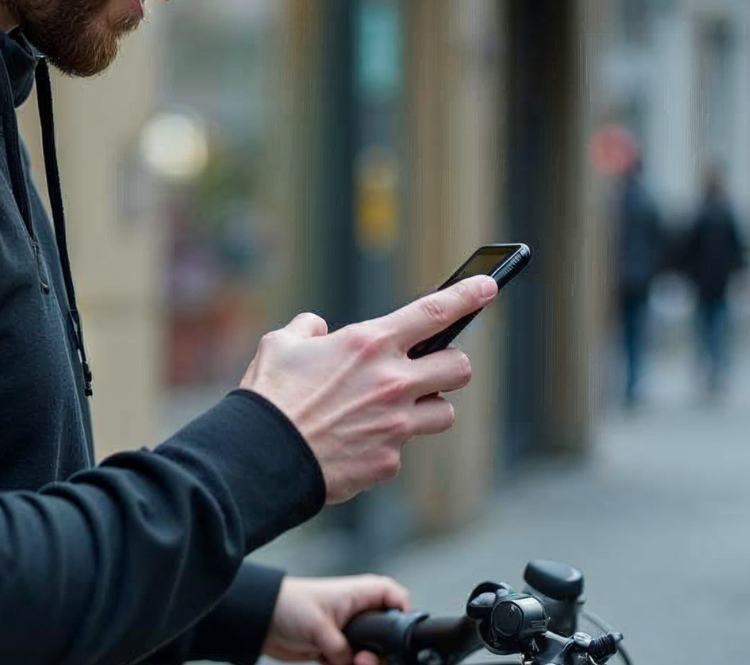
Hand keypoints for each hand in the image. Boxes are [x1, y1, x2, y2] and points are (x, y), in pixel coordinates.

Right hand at [240, 278, 488, 502]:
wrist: (262, 456)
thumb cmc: (270, 396)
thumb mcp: (280, 345)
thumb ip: (306, 329)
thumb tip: (316, 327)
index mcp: (369, 344)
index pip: (434, 312)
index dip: (467, 296)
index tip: (487, 287)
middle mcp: (392, 382)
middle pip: (459, 368)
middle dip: (450, 367)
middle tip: (428, 370)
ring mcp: (396, 424)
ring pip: (444, 413)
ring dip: (427, 409)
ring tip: (394, 411)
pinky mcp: (389, 461)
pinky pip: (403, 449)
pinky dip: (385, 444)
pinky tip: (356, 442)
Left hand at [262, 574, 410, 663]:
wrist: (258, 618)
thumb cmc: (287, 605)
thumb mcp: (319, 627)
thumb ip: (340, 649)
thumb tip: (351, 663)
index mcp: (357, 595)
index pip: (393, 595)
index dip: (402, 611)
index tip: (399, 634)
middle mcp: (355, 612)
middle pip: (385, 634)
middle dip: (379, 653)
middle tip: (363, 660)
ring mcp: (343, 632)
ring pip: (367, 654)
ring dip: (360, 664)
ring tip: (345, 663)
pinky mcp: (331, 649)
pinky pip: (347, 663)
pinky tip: (327, 663)